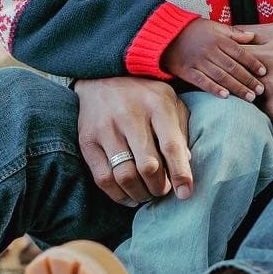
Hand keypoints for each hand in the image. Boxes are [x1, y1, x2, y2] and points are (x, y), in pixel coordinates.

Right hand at [75, 76, 192, 206]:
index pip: (171, 145)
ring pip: (124, 175)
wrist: (103, 77)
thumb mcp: (171, 103)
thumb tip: (185, 164)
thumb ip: (181, 131)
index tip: (185, 193)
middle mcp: (130, 116)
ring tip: (147, 194)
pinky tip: (128, 195)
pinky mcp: (87, 141)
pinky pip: (102, 177)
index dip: (180, 173)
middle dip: (159, 187)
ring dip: (139, 193)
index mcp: (157, 105)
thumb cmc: (146, 96)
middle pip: (147, 165)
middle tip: (164, 191)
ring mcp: (106, 129)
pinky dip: (117, 194)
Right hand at [161, 19, 265, 99]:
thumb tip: (253, 36)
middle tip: (261, 90)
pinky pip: (202, 82)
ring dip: (236, 88)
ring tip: (250, 97)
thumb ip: (234, 33)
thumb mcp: (214, 26)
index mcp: (219, 40)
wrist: (167, 35)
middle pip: (233, 67)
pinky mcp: (188, 72)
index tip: (264, 72)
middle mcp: (210, 51)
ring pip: (221, 77)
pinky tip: (226, 96)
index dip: (253, 63)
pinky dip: (214, 89)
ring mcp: (198, 62)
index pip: (240, 53)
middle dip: (248, 79)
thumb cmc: (194, 30)